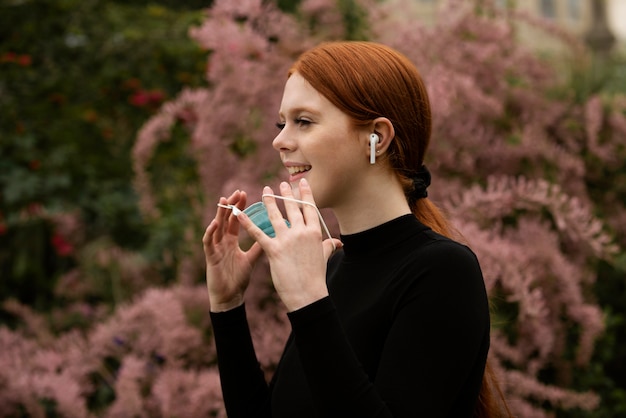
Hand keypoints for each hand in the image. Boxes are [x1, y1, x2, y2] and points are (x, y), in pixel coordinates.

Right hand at [203, 190, 262, 311]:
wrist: (230, 297)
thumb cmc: (239, 278)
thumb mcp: (252, 259)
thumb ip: (259, 245)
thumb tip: (274, 233)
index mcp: (231, 240)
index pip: (235, 219)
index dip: (239, 206)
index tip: (245, 193)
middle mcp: (222, 242)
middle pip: (225, 219)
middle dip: (230, 205)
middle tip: (237, 192)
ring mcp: (215, 248)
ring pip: (216, 227)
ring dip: (219, 214)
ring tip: (224, 200)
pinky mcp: (210, 257)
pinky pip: (208, 242)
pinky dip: (211, 232)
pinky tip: (215, 224)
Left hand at [237, 179, 341, 310]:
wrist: (308, 295)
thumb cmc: (316, 277)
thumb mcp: (324, 257)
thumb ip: (328, 246)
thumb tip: (338, 242)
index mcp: (314, 233)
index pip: (310, 208)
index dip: (305, 194)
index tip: (302, 182)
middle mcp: (301, 233)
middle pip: (293, 208)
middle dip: (286, 194)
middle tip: (281, 184)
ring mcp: (287, 241)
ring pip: (275, 216)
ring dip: (269, 202)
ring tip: (265, 191)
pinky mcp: (274, 250)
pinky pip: (258, 233)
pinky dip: (248, 223)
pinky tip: (240, 214)